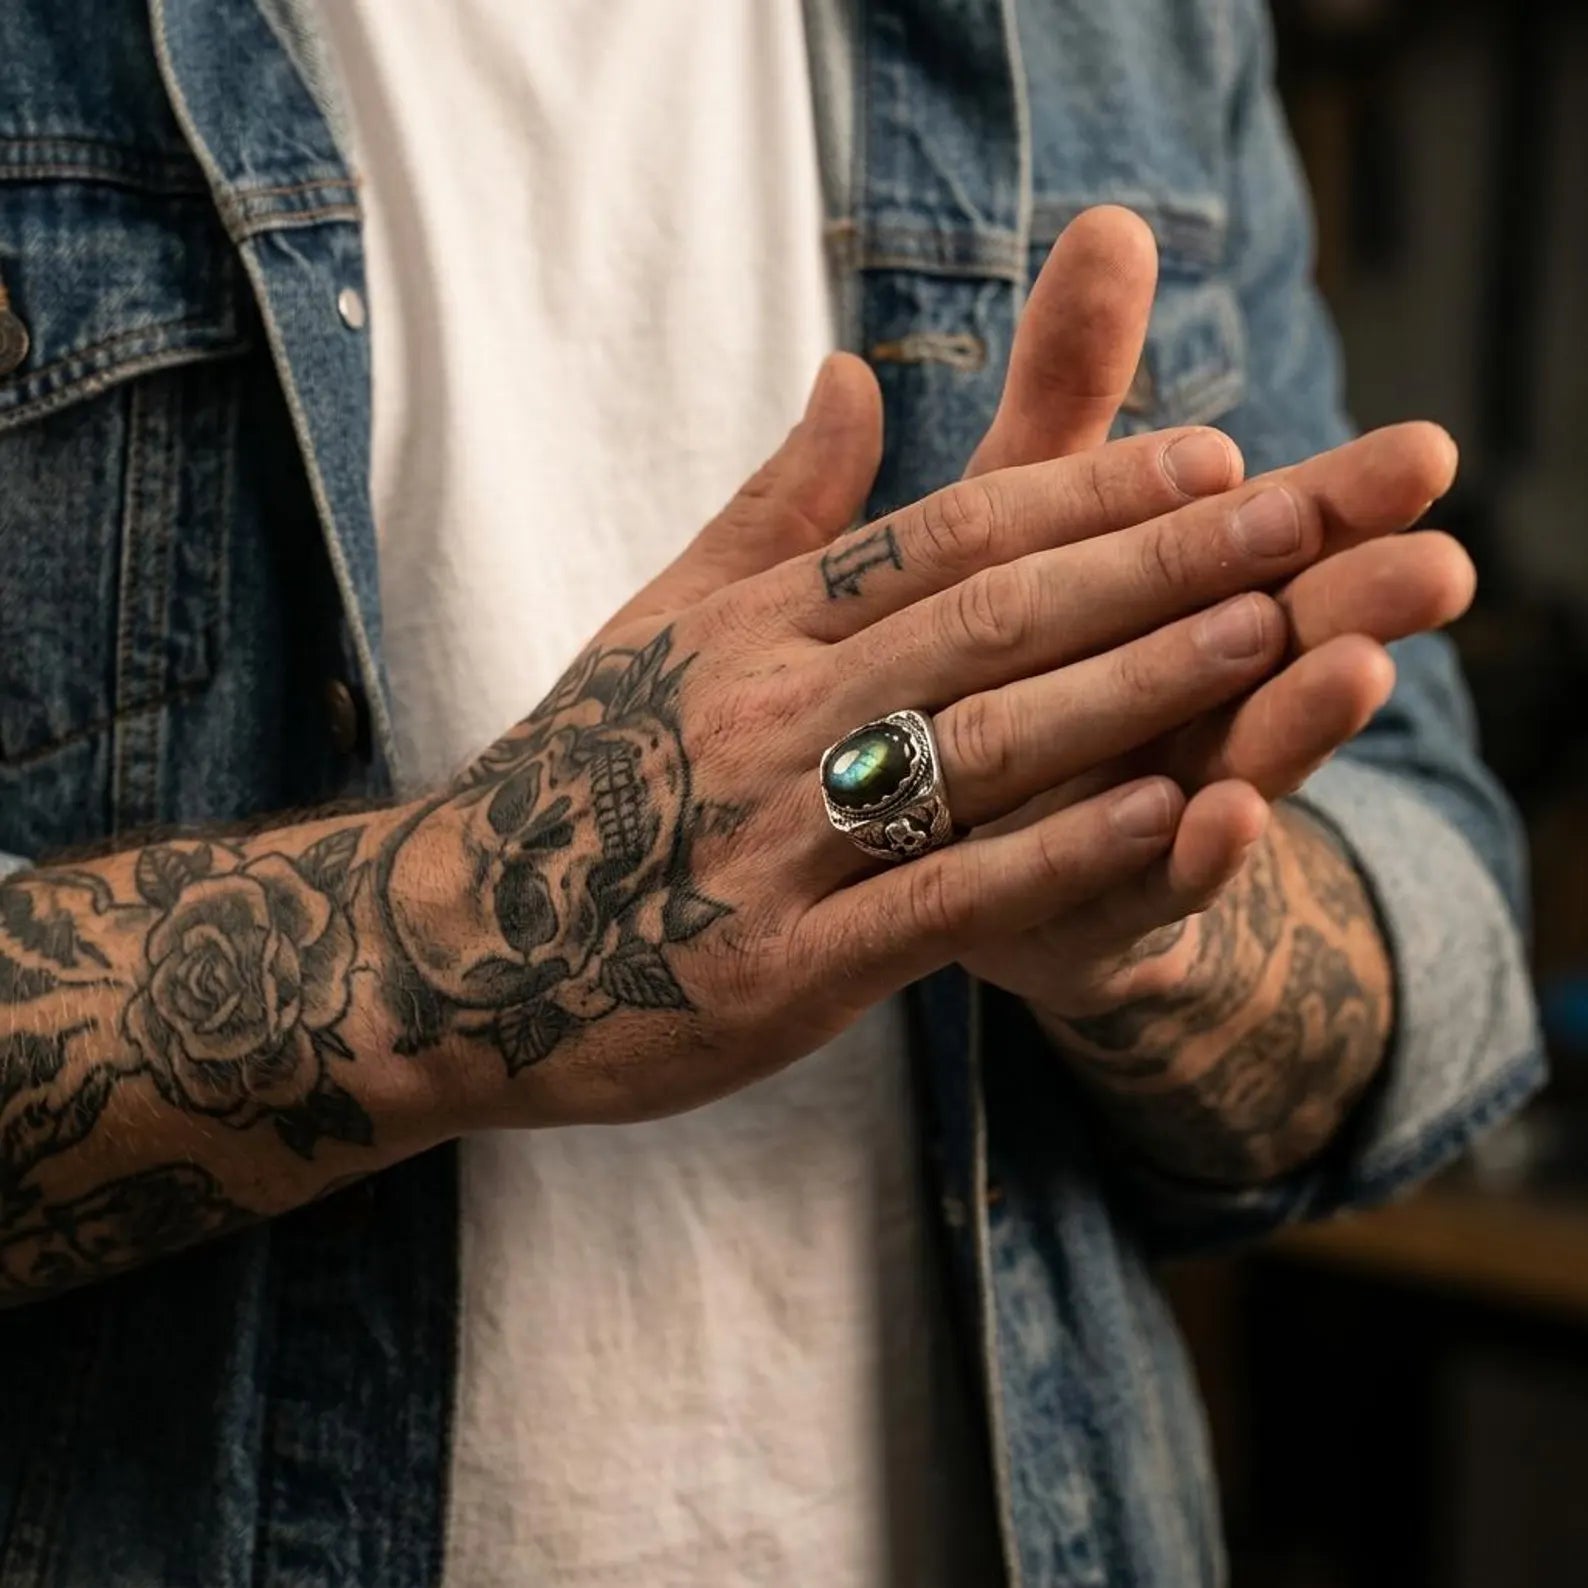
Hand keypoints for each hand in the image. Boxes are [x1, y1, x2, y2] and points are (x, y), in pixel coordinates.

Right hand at [382, 357, 1444, 1128]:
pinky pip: (937, 899)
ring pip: (980, 748)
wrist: (448, 946)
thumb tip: (857, 374)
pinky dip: (1053, 855)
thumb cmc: (573, 780)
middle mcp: (772, 717)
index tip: (1209, 459)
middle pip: (987, 622)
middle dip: (1149, 566)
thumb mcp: (659, 623)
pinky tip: (1160, 817)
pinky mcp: (779, 969)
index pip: (942, 537)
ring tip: (1263, 636)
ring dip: (1129, 688)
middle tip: (1291, 518)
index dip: (1083, 494)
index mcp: (754, 630)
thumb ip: (772, 507)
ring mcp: (776, 845)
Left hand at [952, 207, 1469, 1018]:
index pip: (1255, 546)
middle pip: (1267, 649)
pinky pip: (1137, 885)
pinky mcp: (1091, 909)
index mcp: (1164, 614)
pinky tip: (1219, 815)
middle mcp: (1174, 713)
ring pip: (1229, 764)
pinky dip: (1181, 852)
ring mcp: (1142, 818)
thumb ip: (1068, 400)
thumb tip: (1110, 225)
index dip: (1328, 503)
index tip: (1421, 453)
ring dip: (1294, 722)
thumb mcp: (1017, 528)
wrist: (984, 874)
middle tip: (1437, 561)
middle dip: (1346, 601)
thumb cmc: (1011, 675)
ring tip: (1352, 668)